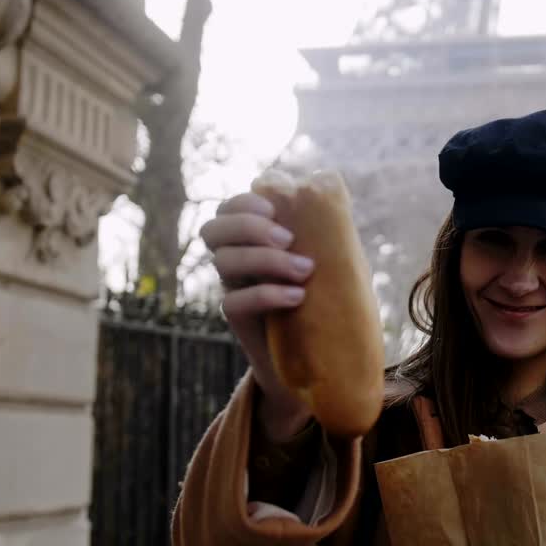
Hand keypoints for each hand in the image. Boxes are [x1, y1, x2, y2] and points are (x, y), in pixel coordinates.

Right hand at [200, 191, 313, 438]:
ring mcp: (234, 290)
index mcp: (253, 240)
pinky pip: (234, 302)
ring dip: (265, 259)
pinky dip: (266, 294)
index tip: (275, 208)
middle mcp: (236, 262)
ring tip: (305, 270)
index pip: (228, 210)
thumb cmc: (328, 301)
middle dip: (247, 226)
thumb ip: (325, 229)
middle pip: (213, 231)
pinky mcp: (238, 321)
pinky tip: (297, 297)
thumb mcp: (331, 262)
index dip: (243, 203)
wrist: (319, 360)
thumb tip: (332, 184)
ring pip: (223, 262)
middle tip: (288, 238)